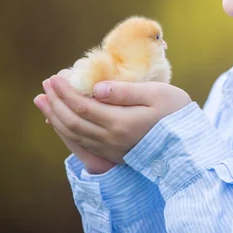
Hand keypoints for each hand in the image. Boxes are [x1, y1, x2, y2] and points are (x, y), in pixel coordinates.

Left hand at [40, 74, 191, 163]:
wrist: (190, 147)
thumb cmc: (177, 114)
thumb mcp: (157, 94)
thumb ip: (125, 91)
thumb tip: (97, 88)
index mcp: (120, 123)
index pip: (82, 106)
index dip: (64, 92)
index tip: (55, 76)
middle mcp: (110, 140)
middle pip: (72, 121)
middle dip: (55, 102)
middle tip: (45, 85)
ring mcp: (111, 150)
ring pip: (73, 135)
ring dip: (54, 117)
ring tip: (43, 101)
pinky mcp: (113, 156)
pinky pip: (81, 145)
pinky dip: (66, 131)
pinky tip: (60, 122)